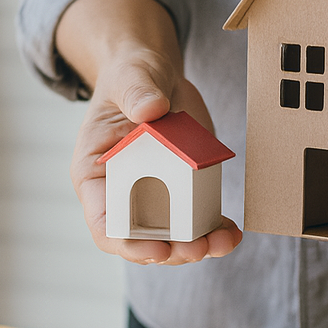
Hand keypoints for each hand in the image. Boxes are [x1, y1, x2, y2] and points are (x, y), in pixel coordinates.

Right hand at [58, 0, 241, 265]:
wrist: (155, 78)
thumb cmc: (131, 76)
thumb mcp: (131, 76)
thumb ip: (137, 91)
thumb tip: (151, 108)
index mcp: (95, 174)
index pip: (104, 223)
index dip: (128, 244)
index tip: (158, 248)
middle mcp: (121, 194)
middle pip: (141, 239)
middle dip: (170, 251)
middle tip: (199, 248)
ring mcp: (152, 196)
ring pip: (171, 237)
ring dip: (198, 246)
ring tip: (224, 241)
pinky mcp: (180, 192)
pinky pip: (195, 222)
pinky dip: (214, 230)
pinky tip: (232, 231)